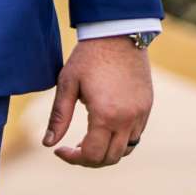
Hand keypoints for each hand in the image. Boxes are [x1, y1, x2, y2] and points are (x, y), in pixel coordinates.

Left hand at [43, 36, 153, 167]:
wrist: (118, 34)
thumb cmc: (88, 57)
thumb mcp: (67, 84)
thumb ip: (58, 117)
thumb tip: (48, 144)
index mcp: (106, 115)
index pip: (92, 154)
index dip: (73, 159)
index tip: (59, 151)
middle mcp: (128, 119)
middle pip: (110, 158)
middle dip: (89, 160)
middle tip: (71, 149)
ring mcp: (141, 114)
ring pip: (126, 150)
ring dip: (106, 152)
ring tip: (87, 142)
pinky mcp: (147, 107)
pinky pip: (136, 136)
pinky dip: (120, 141)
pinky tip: (104, 130)